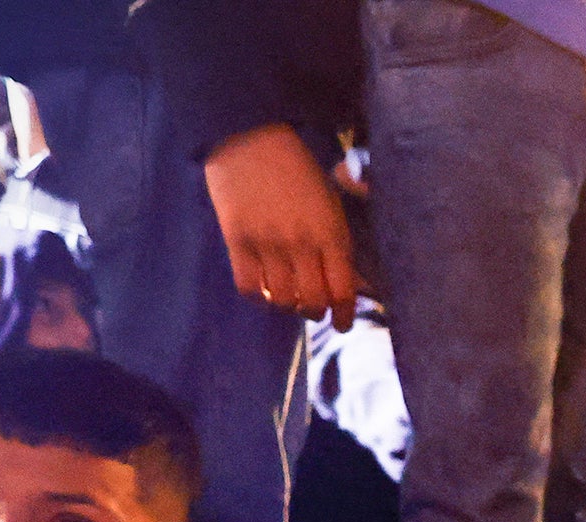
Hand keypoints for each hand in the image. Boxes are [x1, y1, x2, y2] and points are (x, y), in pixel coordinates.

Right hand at [203, 124, 356, 328]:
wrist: (251, 133)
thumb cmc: (297, 165)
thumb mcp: (330, 200)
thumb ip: (337, 240)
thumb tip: (347, 280)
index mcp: (331, 232)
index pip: (343, 290)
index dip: (344, 315)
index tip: (342, 324)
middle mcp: (302, 244)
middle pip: (313, 302)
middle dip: (316, 312)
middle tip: (313, 309)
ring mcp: (269, 244)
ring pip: (282, 301)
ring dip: (287, 306)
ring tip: (288, 298)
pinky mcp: (238, 241)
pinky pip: (249, 288)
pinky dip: (258, 297)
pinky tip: (262, 290)